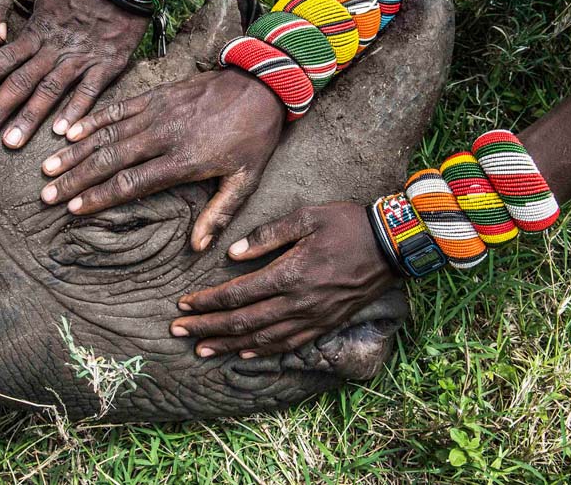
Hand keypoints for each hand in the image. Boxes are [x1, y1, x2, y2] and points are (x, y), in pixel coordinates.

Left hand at [0, 0, 148, 146]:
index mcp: (37, 31)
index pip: (2, 60)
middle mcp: (54, 49)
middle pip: (19, 83)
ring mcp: (81, 58)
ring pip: (49, 92)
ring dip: (29, 119)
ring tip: (10, 143)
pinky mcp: (107, 64)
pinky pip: (90, 91)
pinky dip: (76, 111)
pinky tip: (63, 134)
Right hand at [39, 69, 284, 250]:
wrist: (263, 84)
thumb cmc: (254, 137)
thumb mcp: (246, 180)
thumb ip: (219, 214)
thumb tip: (197, 247)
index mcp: (184, 160)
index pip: (132, 182)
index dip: (100, 196)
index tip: (74, 208)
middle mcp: (164, 135)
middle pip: (110, 159)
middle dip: (76, 178)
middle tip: (47, 194)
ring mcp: (157, 112)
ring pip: (107, 134)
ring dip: (75, 151)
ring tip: (48, 167)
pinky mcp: (156, 95)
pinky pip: (118, 108)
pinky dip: (92, 120)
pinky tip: (69, 130)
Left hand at [170, 202, 397, 358]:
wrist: (392, 246)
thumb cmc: (348, 224)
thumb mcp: (307, 217)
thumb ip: (267, 236)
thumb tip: (232, 254)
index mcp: (290, 274)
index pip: (237, 294)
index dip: (207, 302)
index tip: (184, 304)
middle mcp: (298, 303)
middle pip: (242, 322)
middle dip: (206, 327)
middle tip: (177, 332)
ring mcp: (313, 318)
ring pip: (261, 339)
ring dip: (228, 345)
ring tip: (201, 349)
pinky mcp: (325, 324)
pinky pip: (288, 345)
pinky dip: (262, 351)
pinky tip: (244, 353)